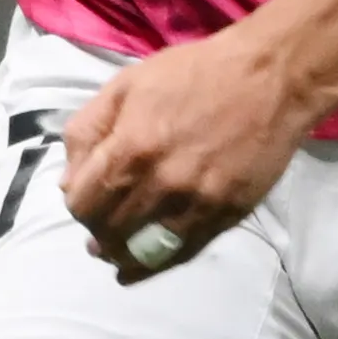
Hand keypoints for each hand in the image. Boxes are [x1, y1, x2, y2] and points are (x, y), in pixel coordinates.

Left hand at [57, 16, 321, 280]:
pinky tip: (143, 265)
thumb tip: (68, 181)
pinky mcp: (226, 214)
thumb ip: (88, 131)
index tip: (85, 200)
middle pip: (110, 231)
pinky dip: (157, 263)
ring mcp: (196, 203)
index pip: (82, 203)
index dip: (78, 206)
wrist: (269, 77)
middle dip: (97, 230)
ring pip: (144, 250)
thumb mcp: (126, 85)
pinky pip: (184, 251)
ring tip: (117, 250)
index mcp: (130, 148)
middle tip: (100, 225)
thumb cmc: (194, 73)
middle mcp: (160, 183)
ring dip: (123, 253)